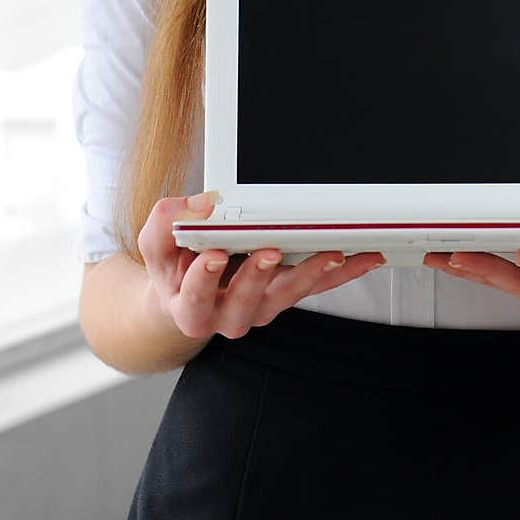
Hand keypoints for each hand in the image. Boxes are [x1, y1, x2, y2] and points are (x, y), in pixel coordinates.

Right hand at [138, 191, 384, 339]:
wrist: (187, 292)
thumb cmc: (173, 266)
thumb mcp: (156, 245)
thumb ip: (166, 223)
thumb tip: (200, 204)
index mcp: (191, 308)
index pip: (195, 297)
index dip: (204, 279)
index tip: (215, 257)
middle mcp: (227, 315)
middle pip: (245, 303)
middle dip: (257, 277)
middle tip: (269, 252)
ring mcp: (260, 307)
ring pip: (286, 296)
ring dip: (311, 275)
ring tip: (332, 254)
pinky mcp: (285, 294)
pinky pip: (315, 286)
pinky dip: (340, 273)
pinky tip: (363, 259)